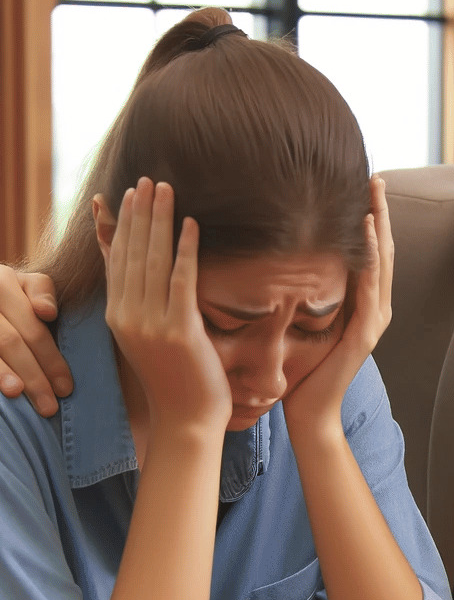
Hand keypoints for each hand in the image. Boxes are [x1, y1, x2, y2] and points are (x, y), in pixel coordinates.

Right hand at [0, 265, 72, 415]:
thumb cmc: (8, 293)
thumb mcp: (24, 284)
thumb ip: (40, 291)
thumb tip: (47, 312)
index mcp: (4, 281)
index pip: (33, 328)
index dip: (51, 360)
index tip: (66, 388)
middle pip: (11, 342)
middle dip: (34, 376)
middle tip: (49, 406)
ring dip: (5, 375)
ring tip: (19, 394)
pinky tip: (2, 390)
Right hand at [103, 178, 231, 432]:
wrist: (187, 420)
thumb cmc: (177, 380)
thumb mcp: (151, 338)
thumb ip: (148, 306)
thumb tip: (152, 278)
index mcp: (118, 316)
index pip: (116, 260)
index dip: (121, 224)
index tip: (126, 194)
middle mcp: (128, 316)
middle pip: (132, 252)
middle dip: (141, 212)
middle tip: (150, 179)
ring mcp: (152, 323)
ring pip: (152, 259)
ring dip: (160, 220)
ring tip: (166, 189)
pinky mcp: (179, 330)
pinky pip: (181, 279)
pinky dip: (186, 249)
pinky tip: (192, 223)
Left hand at [283, 175, 392, 436]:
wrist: (309, 413)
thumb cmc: (303, 374)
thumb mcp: (306, 325)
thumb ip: (308, 297)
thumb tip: (286, 265)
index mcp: (363, 306)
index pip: (370, 255)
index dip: (371, 220)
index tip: (363, 188)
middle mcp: (375, 310)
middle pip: (382, 251)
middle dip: (380, 212)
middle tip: (376, 175)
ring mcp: (374, 321)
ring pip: (381, 262)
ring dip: (380, 224)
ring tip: (375, 192)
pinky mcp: (365, 333)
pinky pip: (369, 286)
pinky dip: (369, 254)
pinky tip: (365, 228)